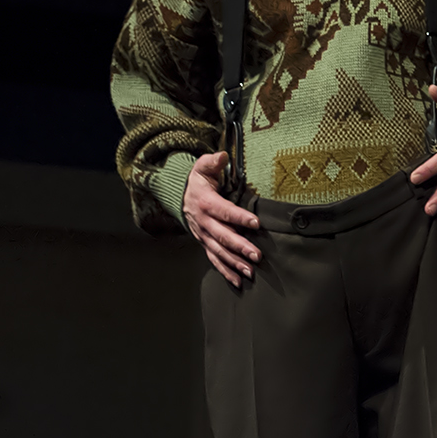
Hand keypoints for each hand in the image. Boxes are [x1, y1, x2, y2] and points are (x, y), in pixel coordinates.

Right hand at [184, 151, 260, 287]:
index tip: (256, 223)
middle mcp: (203, 222)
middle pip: (222, 236)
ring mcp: (203, 235)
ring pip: (218, 251)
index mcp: (206, 203)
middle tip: (256, 255)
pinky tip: (238, 281)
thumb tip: (222, 156)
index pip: (224, 211)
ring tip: (250, 271)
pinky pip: (214, 259)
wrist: (179, 196)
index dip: (239, 217)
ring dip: (234, 262)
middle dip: (239, 246)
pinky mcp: (204, 243)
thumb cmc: (198, 181)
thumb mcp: (202, 167)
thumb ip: (212, 162)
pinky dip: (225, 271)